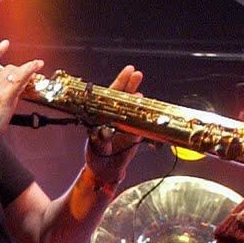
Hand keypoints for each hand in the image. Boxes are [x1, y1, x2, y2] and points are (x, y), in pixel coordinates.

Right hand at [0, 39, 43, 154]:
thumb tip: (9, 92)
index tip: (5, 43)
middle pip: (8, 69)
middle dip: (18, 72)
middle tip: (28, 79)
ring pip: (15, 73)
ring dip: (26, 73)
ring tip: (35, 75)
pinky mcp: (5, 97)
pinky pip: (20, 79)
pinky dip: (30, 69)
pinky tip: (38, 64)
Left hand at [85, 65, 143, 185]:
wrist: (107, 171)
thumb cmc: (97, 158)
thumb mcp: (96, 148)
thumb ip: (101, 139)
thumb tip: (106, 130)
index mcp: (102, 116)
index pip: (110, 96)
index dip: (119, 83)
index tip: (128, 71)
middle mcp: (114, 117)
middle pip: (123, 97)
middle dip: (130, 84)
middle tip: (137, 73)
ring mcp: (126, 124)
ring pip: (133, 108)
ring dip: (138, 98)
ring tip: (141, 91)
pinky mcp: (135, 134)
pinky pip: (142, 122)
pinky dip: (145, 115)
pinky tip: (148, 108)